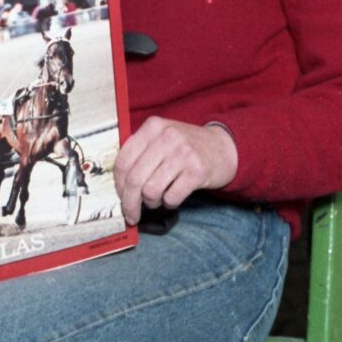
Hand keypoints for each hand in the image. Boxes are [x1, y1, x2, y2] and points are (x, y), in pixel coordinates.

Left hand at [114, 117, 237, 224]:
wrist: (223, 148)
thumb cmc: (185, 147)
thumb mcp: (161, 138)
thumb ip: (139, 152)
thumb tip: (118, 185)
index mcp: (152, 126)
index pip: (123, 160)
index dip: (118, 185)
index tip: (120, 197)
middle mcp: (167, 136)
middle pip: (135, 179)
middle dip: (130, 203)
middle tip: (132, 214)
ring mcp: (183, 152)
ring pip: (151, 191)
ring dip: (152, 202)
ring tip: (158, 198)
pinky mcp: (197, 170)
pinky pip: (171, 198)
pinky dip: (169, 203)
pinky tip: (174, 196)